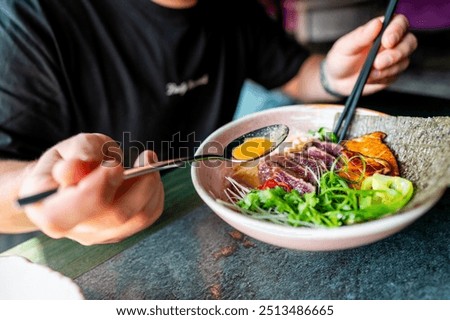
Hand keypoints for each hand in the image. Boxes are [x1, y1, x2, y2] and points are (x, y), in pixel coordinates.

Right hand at [19, 133, 163, 244]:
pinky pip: (147, 217)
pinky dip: (155, 194)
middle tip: (146, 156)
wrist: (67, 179)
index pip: (71, 211)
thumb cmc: (67, 161)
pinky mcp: (118, 233)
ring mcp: (98, 235)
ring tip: (148, 160)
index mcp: (46, 208)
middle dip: (139, 183)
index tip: (115, 165)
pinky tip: (148, 175)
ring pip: (138, 217)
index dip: (97, 189)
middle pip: (115, 215)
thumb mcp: (69, 147)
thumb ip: (75, 154)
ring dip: (152, 185)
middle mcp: (73, 229)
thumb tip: (73, 169)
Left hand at [324, 14, 417, 95]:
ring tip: (368, 73)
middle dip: (395, 54)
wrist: (337, 80)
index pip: (399, 23)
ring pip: (404, 61)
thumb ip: (361, 36)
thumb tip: (377, 23)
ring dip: (387, 69)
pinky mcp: (392, 74)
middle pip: (409, 42)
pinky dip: (382, 78)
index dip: (397, 31)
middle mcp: (393, 42)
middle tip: (377, 63)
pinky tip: (369, 79)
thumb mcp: (346, 46)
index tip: (387, 42)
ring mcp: (395, 59)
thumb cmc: (342, 58)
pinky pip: (395, 76)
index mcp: (382, 29)